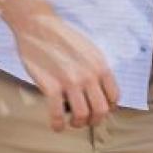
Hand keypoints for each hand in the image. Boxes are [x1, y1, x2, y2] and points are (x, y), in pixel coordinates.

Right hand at [0, 0, 118, 131]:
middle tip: (86, 120)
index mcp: (100, 65)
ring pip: (81, 116)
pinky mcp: (51, 86)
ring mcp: (70, 81)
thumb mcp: (89, 49)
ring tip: (71, 122)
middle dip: (94, 120)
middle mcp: (88, 75)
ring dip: (77, 124)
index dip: (108, 108)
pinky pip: (57, 114)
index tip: (99, 110)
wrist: (38, 27)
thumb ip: (97, 69)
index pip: (114, 97)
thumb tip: (101, 91)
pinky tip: (56, 126)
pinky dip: (58, 125)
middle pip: (100, 111)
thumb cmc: (62, 38)